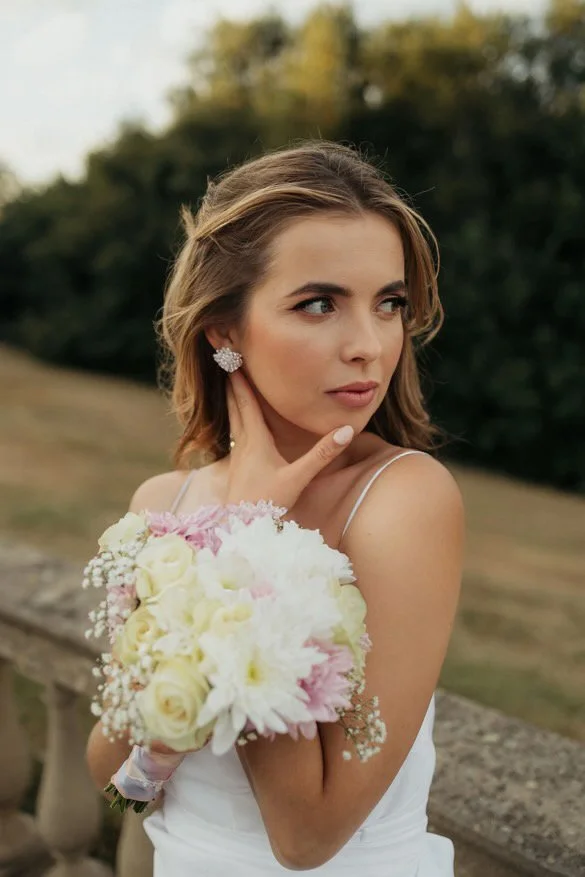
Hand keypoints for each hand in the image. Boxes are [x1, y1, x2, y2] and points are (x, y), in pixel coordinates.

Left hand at [225, 370, 354, 509]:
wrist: (242, 526)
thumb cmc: (267, 502)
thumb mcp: (298, 478)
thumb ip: (321, 455)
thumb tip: (346, 432)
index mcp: (255, 441)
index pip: (247, 403)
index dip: (241, 381)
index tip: (234, 361)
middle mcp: (243, 445)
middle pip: (235, 408)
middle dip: (233, 386)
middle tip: (227, 364)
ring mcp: (237, 457)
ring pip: (233, 422)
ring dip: (232, 403)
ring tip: (230, 388)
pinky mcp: (236, 469)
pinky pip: (234, 437)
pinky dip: (235, 423)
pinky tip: (237, 428)